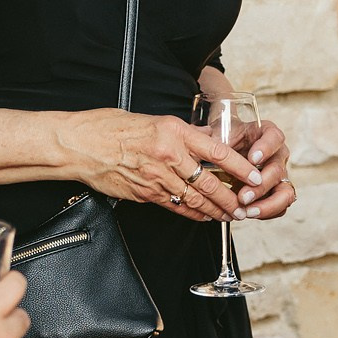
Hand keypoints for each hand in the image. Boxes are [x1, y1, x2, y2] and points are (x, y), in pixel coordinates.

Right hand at [54, 108, 257, 223]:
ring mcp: (156, 176)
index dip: (240, 167)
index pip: (217, 150)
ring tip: (231, 215)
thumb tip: (207, 143)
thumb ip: (181, 134)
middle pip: (209, 182)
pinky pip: (176, 206)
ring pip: (195, 198)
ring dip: (215, 210)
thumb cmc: (112, 127)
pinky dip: (193, 213)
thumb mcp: (154, 120)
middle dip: (231, 198)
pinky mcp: (145, 193)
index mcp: (173, 131)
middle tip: (246, 206)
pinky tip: (204, 217)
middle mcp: (168, 154)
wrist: (81, 145)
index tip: (256, 175)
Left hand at [226, 116, 294, 221]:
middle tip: (243, 196)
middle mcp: (276, 155)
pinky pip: (279, 207)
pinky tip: (248, 213)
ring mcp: (278, 175)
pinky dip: (265, 212)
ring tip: (248, 211)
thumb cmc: (222, 139)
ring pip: (285, 193)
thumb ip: (218, 139)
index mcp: (266, 135)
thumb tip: (214, 149)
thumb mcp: (217, 133)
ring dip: (267, 204)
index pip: (275, 137)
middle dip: (261, 186)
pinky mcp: (275, 192)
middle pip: (278, 170)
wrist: (221, 152)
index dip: (266, 148)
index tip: (253, 159)